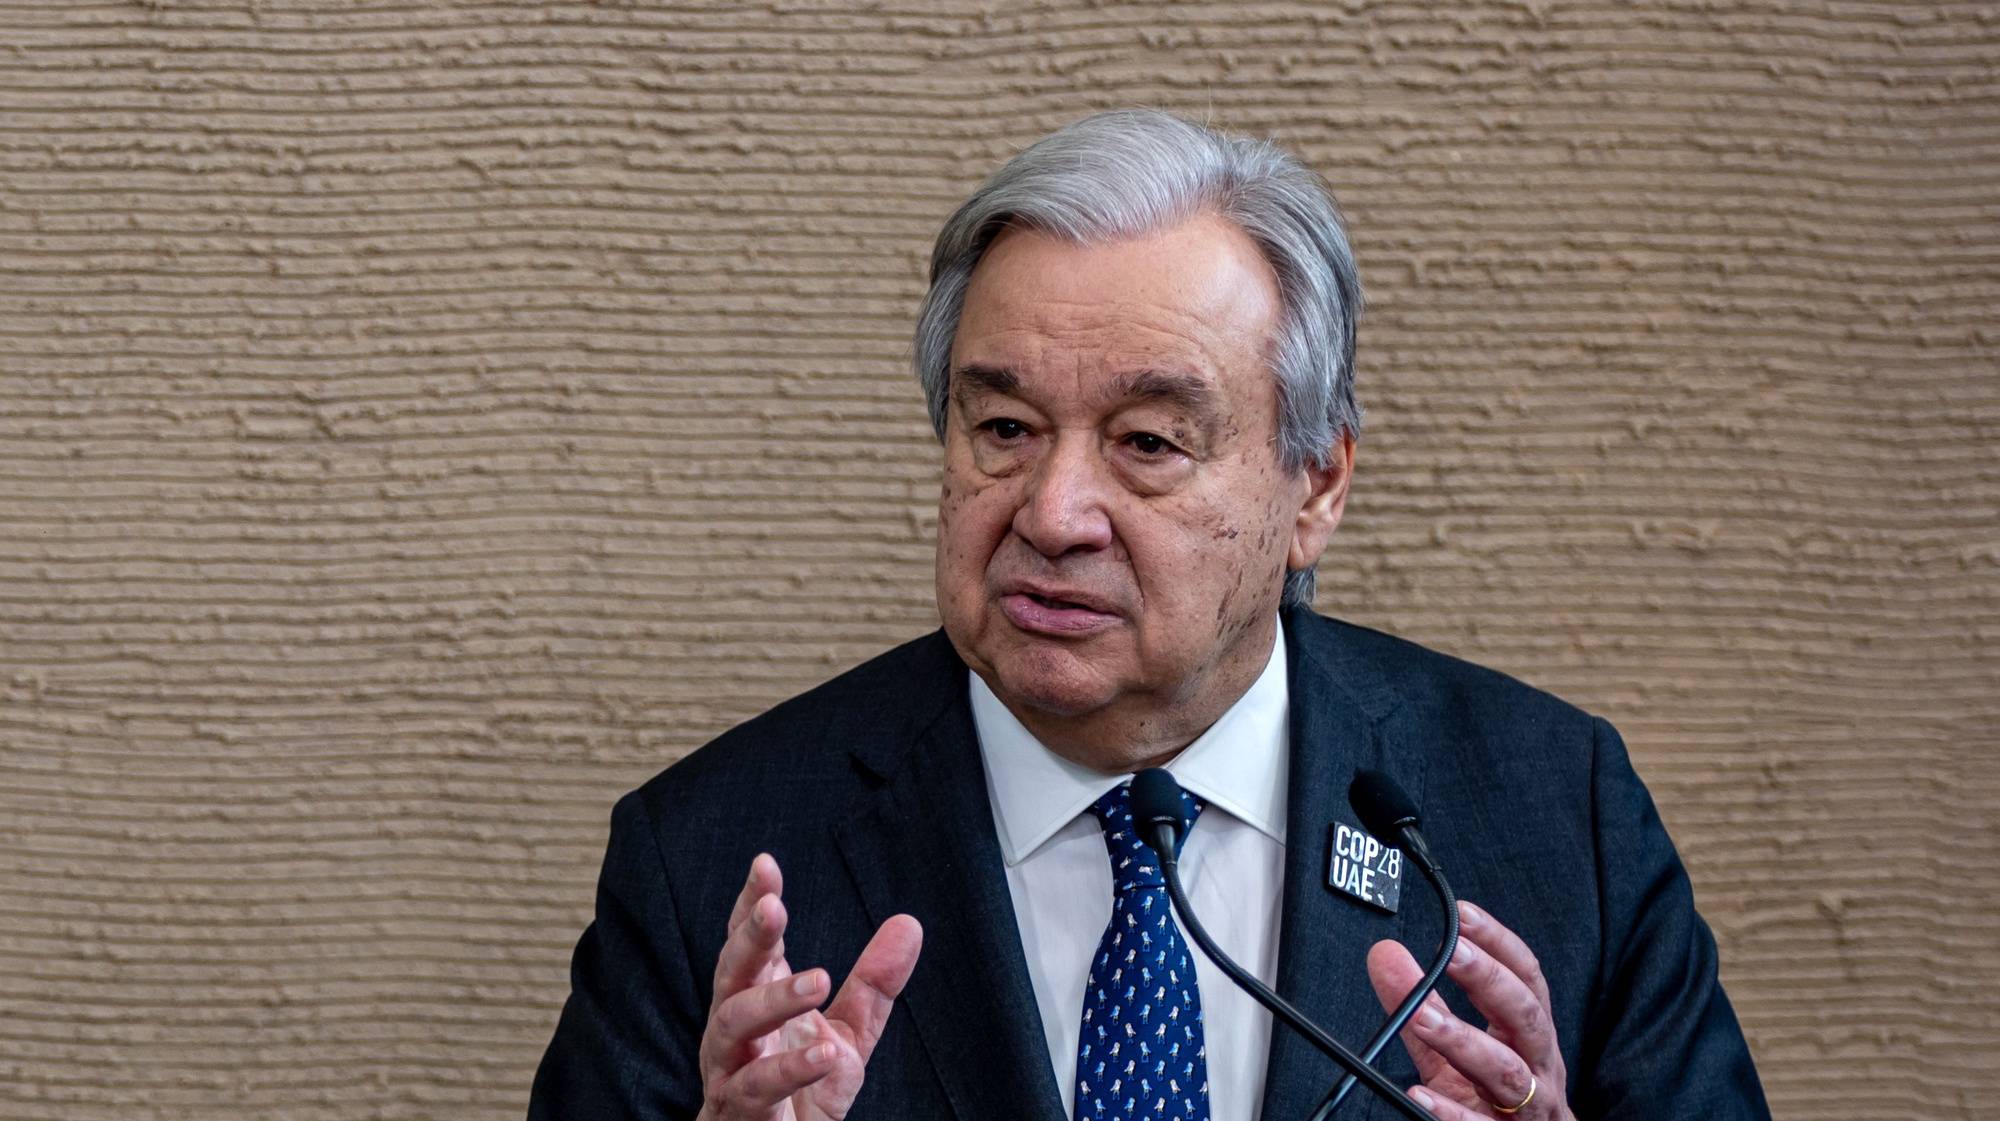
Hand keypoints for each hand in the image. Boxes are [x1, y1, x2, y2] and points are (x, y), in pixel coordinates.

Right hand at [695, 854, 922, 1120]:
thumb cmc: (800, 1098)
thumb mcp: (848, 1036)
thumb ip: (873, 984)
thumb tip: (909, 924)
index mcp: (756, 1000)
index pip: (748, 943)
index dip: (751, 904)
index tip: (765, 866)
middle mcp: (734, 1029)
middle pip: (730, 972)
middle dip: (750, 937)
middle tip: (774, 907)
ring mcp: (730, 1070)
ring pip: (734, 1023)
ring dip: (773, 997)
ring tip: (818, 980)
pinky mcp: (738, 1113)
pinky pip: (756, 1087)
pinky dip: (789, 1068)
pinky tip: (824, 1054)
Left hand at [1367, 901, 1572, 1120]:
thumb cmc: (1498, 1095)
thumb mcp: (1459, 1045)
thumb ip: (1425, 1002)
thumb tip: (1385, 954)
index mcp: (1530, 1034)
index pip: (1526, 978)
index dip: (1499, 943)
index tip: (1465, 915)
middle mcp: (1538, 1066)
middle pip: (1525, 1017)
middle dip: (1491, 982)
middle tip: (1453, 953)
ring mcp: (1528, 1107)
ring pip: (1506, 1071)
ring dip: (1465, 1042)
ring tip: (1425, 1019)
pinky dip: (1450, 1112)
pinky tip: (1420, 1094)